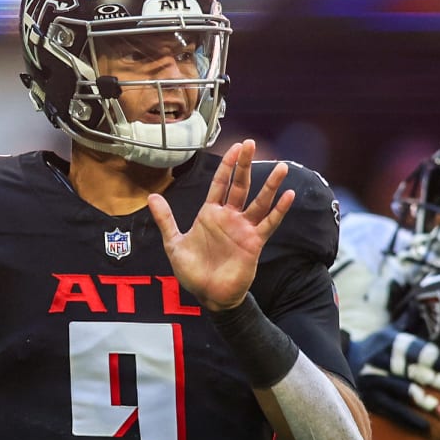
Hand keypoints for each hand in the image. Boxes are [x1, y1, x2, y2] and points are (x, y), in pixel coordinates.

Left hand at [147, 140, 294, 310]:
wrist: (209, 295)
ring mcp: (244, 229)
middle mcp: (229, 217)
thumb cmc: (193, 271)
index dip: (227, 165)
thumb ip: (166, 220)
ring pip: (259, 201)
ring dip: (270, 185)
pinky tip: (288, 196)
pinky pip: (269, 223)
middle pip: (240, 185)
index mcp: (210, 214)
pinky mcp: (254, 242)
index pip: (220, 183)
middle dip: (245, 165)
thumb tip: (151, 197)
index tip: (235, 147)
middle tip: (251, 144)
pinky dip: (279, 210)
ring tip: (281, 167)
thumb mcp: (174, 243)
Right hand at [348, 325, 439, 433]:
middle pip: (414, 371)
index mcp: (391, 343)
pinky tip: (426, 428)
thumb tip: (420, 303)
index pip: (419, 352)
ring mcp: (375, 379)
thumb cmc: (373, 349)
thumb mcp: (388, 333)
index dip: (439, 362)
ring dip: (426, 403)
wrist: (338, 363)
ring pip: (404, 391)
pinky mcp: (370, 397)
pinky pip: (392, 410)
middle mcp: (382, 359)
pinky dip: (409, 419)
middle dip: (438, 382)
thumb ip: (407, 322)